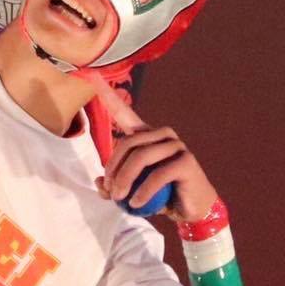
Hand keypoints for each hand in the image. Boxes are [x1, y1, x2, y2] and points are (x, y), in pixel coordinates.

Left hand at [87, 74, 217, 221]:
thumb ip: (114, 186)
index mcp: (147, 136)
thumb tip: (100, 183)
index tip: (93, 74)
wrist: (191, 211)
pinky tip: (136, 204)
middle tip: (111, 192)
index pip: (125, 113)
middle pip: (127, 143)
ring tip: (120, 199)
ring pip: (141, 157)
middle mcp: (162, 135)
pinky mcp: (186, 162)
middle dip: (113, 169)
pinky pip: (158, 175)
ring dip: (125, 180)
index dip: (108, 96)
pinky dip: (143, 191)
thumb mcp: (132, 191)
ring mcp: (176, 146)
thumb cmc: (160, 196)